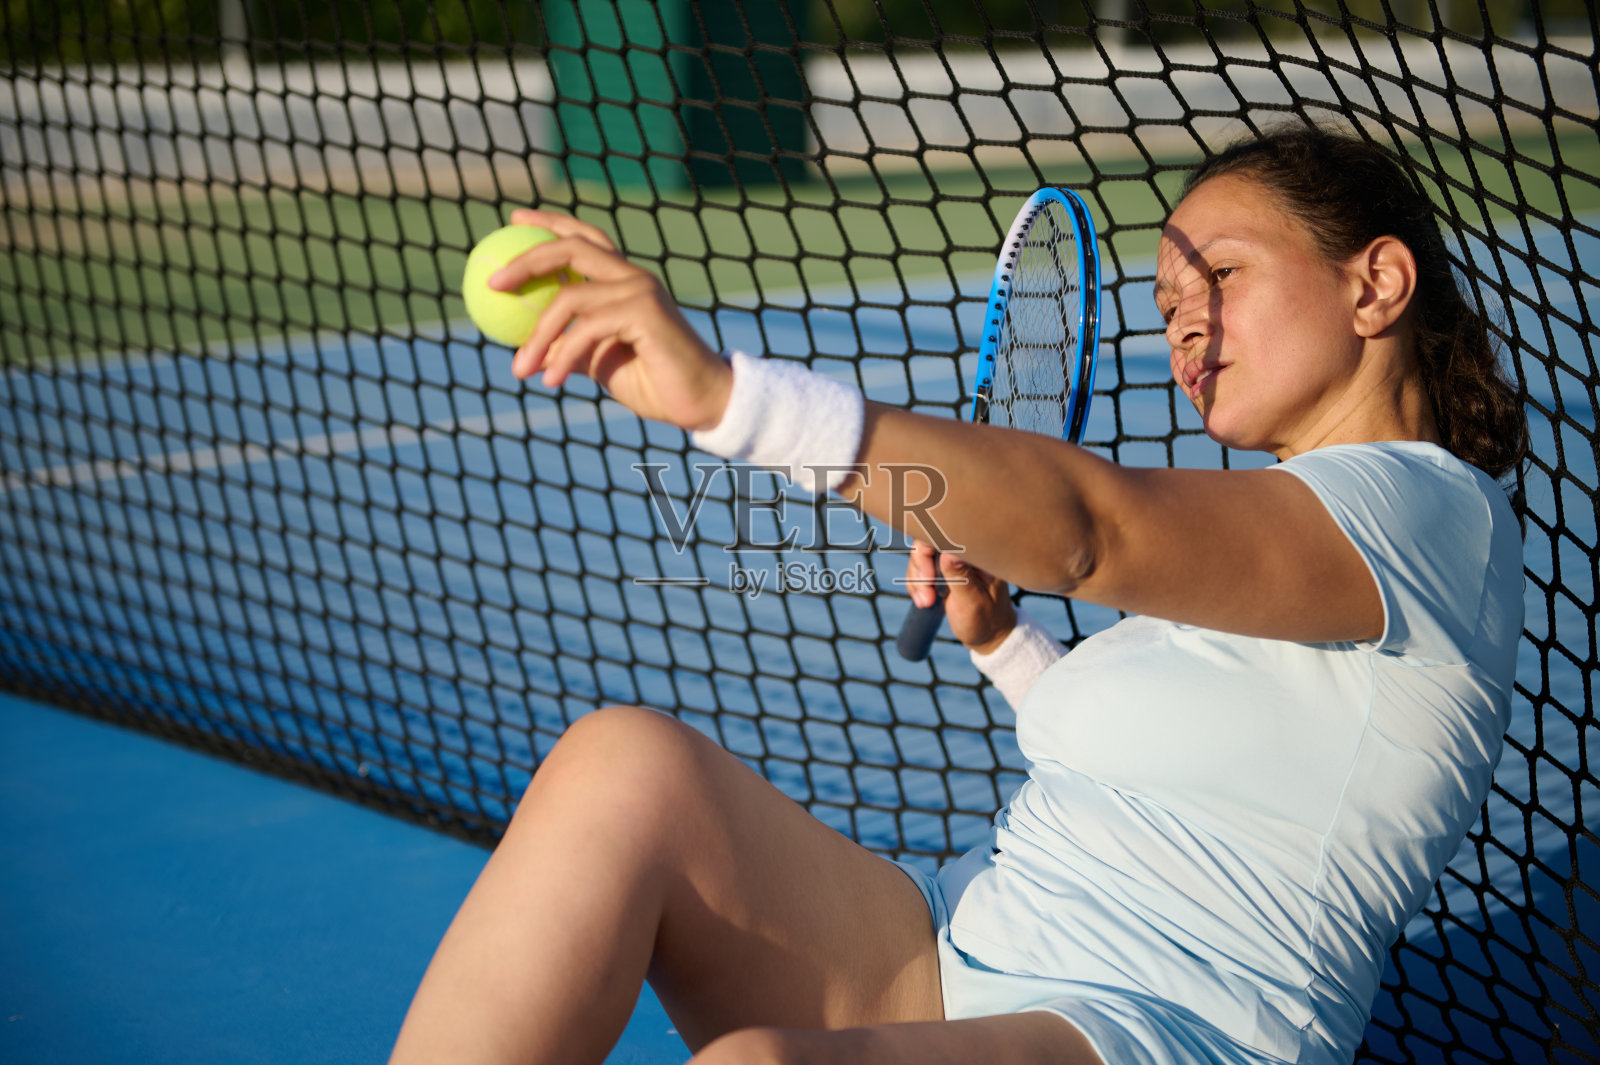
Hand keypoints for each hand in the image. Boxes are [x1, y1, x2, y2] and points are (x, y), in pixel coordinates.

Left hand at [489, 209, 733, 431]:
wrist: (701, 403)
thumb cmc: (654, 383)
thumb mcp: (598, 362)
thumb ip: (567, 346)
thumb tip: (526, 347)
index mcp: (624, 281)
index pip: (584, 238)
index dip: (548, 224)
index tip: (512, 219)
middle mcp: (633, 277)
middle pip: (572, 248)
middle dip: (527, 259)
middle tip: (492, 282)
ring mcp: (640, 291)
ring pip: (570, 298)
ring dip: (536, 336)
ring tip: (518, 369)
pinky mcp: (644, 313)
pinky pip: (586, 328)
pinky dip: (562, 355)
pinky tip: (549, 380)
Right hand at [906, 540, 1015, 654]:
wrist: (987, 634)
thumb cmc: (986, 619)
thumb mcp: (973, 602)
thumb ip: (961, 576)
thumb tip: (949, 553)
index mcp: (980, 553)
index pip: (947, 532)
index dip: (928, 549)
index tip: (928, 577)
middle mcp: (965, 549)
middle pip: (927, 540)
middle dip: (920, 569)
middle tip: (926, 597)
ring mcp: (953, 557)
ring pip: (919, 555)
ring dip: (917, 580)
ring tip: (926, 603)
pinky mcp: (943, 567)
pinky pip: (919, 567)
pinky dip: (916, 584)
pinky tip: (924, 601)